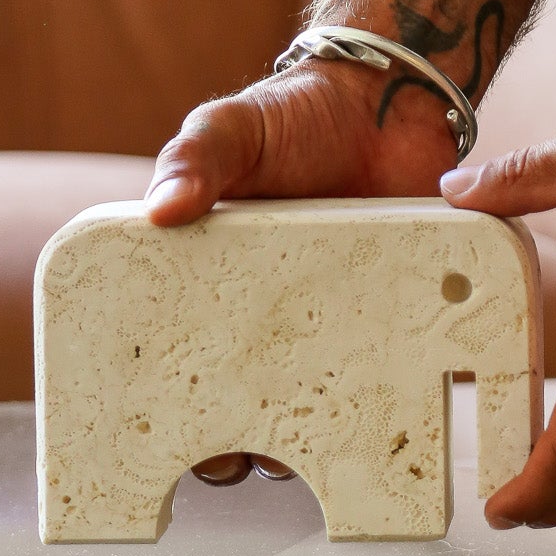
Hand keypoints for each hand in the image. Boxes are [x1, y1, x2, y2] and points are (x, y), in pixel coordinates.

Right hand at [148, 53, 459, 482]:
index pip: (181, 372)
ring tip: (319, 426)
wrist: (390, 102)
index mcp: (212, 292)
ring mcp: (337, 330)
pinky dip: (391, 398)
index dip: (174, 416)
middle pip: (248, 416)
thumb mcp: (231, 129)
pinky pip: (390, 376)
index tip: (171, 437)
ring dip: (317, 434)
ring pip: (321, 412)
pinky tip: (388, 404)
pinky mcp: (395, 323)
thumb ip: (194, 159)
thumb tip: (160, 211)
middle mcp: (272, 326)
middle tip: (246, 453)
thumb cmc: (295, 116)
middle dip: (241, 449)